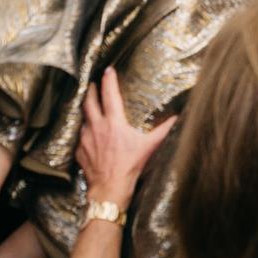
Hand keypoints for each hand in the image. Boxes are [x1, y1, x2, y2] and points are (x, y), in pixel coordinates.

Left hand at [76, 68, 175, 205]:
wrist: (110, 188)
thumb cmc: (130, 166)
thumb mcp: (149, 146)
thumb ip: (163, 131)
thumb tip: (178, 119)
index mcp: (114, 122)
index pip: (109, 94)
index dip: (108, 80)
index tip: (108, 70)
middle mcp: (97, 126)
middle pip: (89, 101)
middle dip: (91, 91)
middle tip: (93, 84)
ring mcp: (85, 138)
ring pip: (83, 118)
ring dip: (87, 110)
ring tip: (90, 106)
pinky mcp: (79, 150)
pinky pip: (80, 136)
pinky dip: (85, 131)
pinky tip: (89, 134)